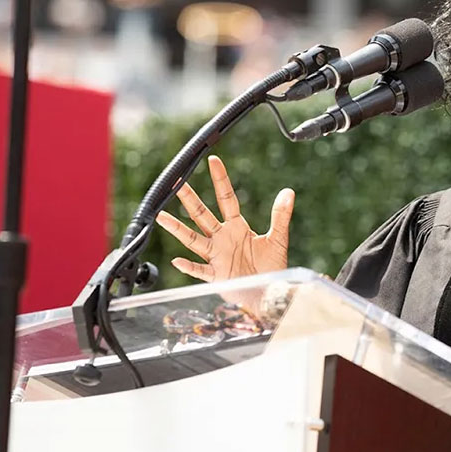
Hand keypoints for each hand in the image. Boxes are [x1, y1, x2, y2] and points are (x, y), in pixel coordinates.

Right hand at [155, 155, 294, 282]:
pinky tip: (177, 261)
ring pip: (194, 239)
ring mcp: (217, 256)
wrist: (270, 291)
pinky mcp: (217, 275)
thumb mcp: (278, 238)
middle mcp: (223, 238)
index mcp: (237, 227)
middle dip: (190, 199)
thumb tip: (288, 192)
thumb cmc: (272, 267)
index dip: (220, 180)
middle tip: (177, 182)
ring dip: (179, 229)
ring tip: (162, 217)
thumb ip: (281, 216)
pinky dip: (189, 267)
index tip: (213, 161)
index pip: (226, 198)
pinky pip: (200, 270)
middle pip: (203, 215)